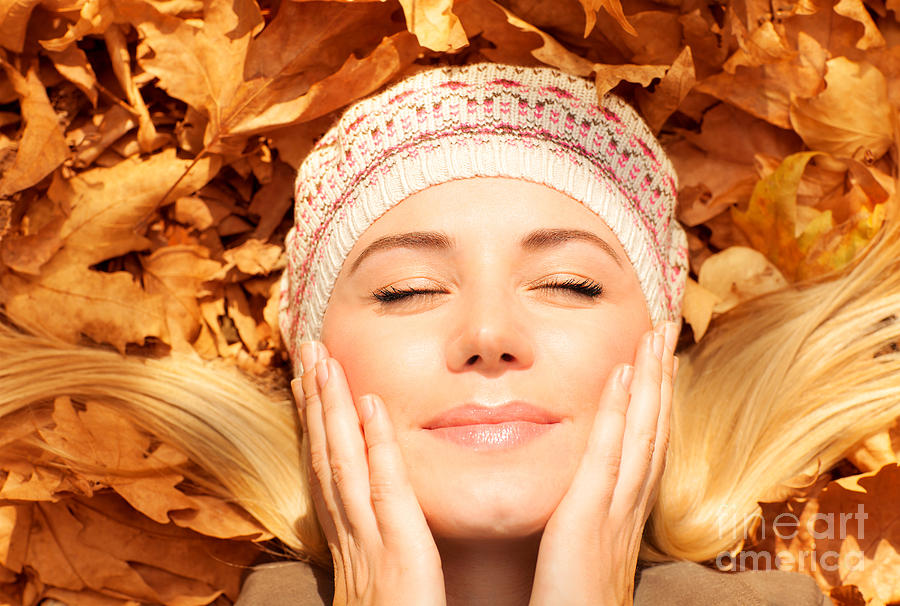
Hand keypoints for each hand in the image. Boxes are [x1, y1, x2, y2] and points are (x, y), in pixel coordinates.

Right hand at [295, 341, 446, 605]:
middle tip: (306, 347)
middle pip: (327, 457)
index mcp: (351, 546)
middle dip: (315, 400)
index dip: (319, 422)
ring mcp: (370, 547)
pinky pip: (386, 493)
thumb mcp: (376, 592)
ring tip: (323, 359)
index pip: (330, 471)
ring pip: (343, 464)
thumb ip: (372, 556)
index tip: (312, 378)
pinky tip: (369, 407)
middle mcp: (352, 540)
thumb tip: (364, 523)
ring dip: (331, 409)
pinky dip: (374, 448)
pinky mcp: (401, 558)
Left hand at [528, 322, 679, 605]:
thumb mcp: (584, 552)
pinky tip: (621, 374)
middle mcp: (628, 505)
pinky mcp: (589, 516)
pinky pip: (607, 453)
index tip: (657, 362)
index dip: (654, 401)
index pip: (644, 445)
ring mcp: (614, 509)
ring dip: (650, 381)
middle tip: (666, 331)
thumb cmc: (572, 604)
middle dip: (661, 378)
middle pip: (652, 428)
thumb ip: (585, 520)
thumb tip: (581, 502)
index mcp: (624, 512)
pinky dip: (618, 411)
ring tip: (655, 337)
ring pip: (641, 432)